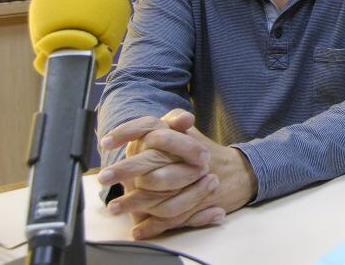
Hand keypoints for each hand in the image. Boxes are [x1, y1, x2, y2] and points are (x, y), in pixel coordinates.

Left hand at [98, 110, 256, 238]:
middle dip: (127, 170)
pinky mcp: (198, 202)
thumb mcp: (189, 133)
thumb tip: (176, 116)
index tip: (107, 141)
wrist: (239, 173)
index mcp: (181, 135)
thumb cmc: (205, 153)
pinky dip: (153, 225)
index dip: (128, 132)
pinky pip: (173, 215)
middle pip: (154, 161)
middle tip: (105, 177)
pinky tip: (138, 229)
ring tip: (115, 207)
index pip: (152, 126)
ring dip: (134, 201)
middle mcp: (188, 157)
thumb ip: (174, 121)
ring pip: (160, 192)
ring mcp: (194, 180)